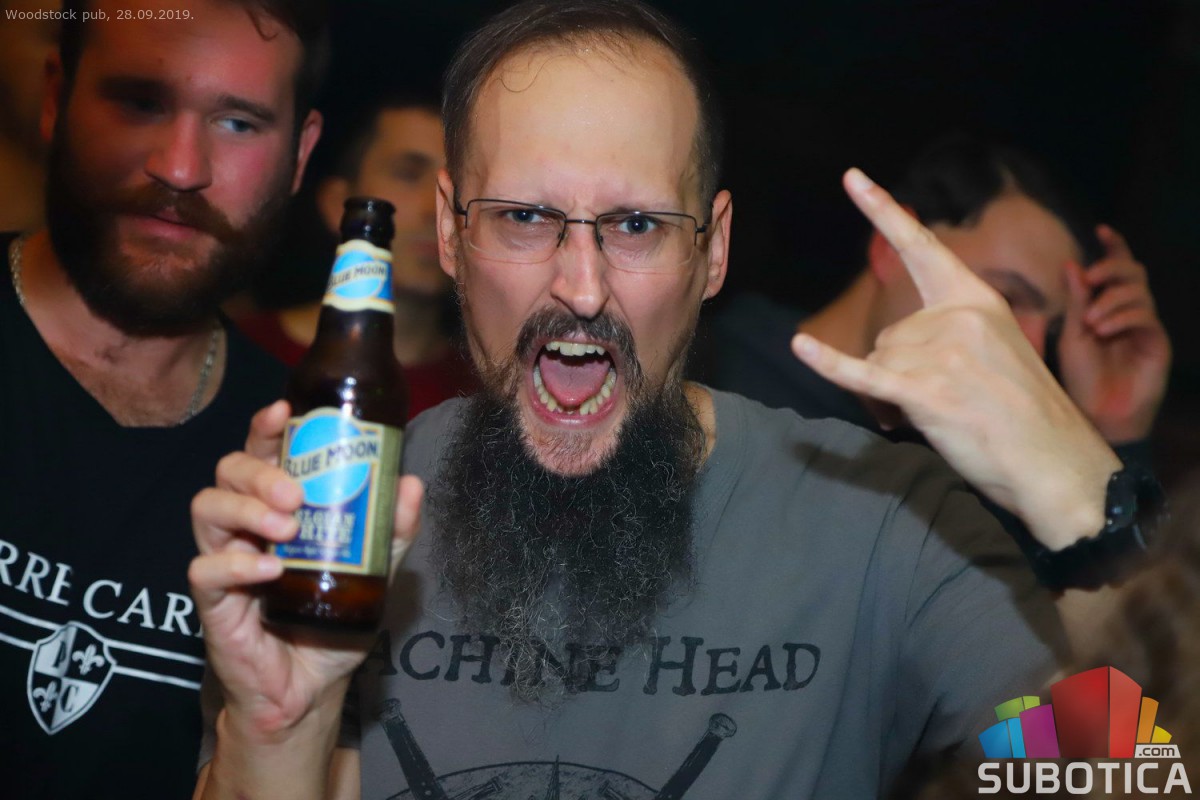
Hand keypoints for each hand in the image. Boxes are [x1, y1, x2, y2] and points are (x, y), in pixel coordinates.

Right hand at [189, 400, 423, 738]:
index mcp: (278, 507)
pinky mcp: (214, 604)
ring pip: (207, 508)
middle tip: (295, 493)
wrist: (311, 688)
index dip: (266, 427)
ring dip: (246, 508)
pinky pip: (205, 570)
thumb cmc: (334, 619)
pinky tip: (271, 570)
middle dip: (259, 470)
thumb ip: (392, 531)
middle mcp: (246, 526)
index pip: (260, 452)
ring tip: (287, 528)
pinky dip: (237, 563)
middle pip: (228, 470)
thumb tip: (411, 484)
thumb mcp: (376, 571)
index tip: (286, 412)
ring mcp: (226, 560)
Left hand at [792, 168, 1119, 549]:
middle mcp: (957, 317)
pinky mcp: (924, 390)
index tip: (852, 177)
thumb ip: (951, 331)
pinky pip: (863, 373)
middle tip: (957, 396)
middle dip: (907, 368)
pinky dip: (828, 364)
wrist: (1052, 458)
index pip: (922, 246)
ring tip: (951, 409)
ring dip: (901, 389)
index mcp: (977, 299)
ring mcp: (940, 353)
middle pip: (891, 333)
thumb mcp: (997, 348)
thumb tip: (896, 345)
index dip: (884, 211)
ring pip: (882, 360)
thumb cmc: (1022, 409)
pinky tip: (800, 346)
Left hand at [1057, 225, 1170, 443]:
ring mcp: (1145, 326)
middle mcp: (1128, 312)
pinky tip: (1105, 330)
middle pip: (1133, 272)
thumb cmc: (1081, 378)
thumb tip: (1072, 264)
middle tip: (1093, 275)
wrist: (1098, 414)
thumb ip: (1076, 301)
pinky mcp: (1157, 341)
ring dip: (1111, 298)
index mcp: (1106, 308)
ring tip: (1092, 321)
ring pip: (1138, 291)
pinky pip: (1144, 315)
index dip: (1114, 247)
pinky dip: (1122, 316)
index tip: (1101, 229)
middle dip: (1113, 266)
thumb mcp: (1072, 335)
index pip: (1116, 271)